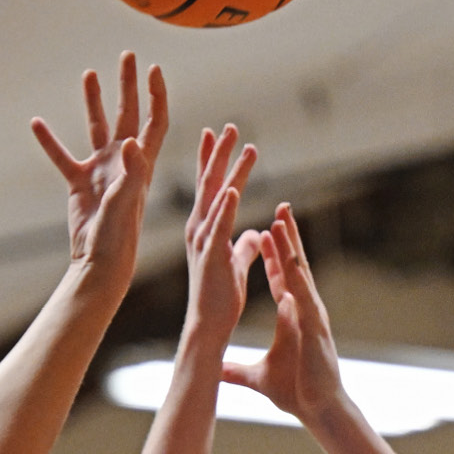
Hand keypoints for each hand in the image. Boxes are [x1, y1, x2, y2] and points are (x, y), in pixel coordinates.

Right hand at [32, 51, 167, 286]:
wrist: (99, 260)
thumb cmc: (119, 235)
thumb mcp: (126, 201)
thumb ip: (130, 171)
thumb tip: (127, 140)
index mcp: (141, 162)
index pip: (155, 120)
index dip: (157, 95)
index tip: (154, 69)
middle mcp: (123, 161)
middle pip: (129, 114)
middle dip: (129, 85)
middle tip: (127, 56)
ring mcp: (101, 170)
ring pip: (98, 127)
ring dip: (95, 101)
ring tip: (90, 73)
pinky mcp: (80, 183)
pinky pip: (62, 157)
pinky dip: (50, 142)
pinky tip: (37, 123)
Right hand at [184, 125, 259, 344]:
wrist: (208, 327)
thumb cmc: (220, 299)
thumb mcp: (235, 264)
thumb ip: (243, 246)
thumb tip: (254, 234)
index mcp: (204, 231)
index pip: (209, 189)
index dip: (212, 161)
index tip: (217, 134)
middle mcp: (199, 232)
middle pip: (209, 185)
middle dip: (218, 155)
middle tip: (229, 127)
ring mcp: (204, 243)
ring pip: (218, 199)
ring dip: (229, 170)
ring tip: (240, 144)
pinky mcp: (213, 258)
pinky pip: (220, 229)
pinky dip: (226, 208)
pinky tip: (234, 189)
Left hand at [222, 205, 342, 423]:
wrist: (317, 408)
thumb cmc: (294, 391)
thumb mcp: (256, 377)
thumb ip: (235, 371)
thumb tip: (214, 371)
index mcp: (290, 315)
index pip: (281, 277)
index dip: (272, 254)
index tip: (261, 231)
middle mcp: (303, 309)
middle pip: (294, 266)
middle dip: (286, 238)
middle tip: (279, 207)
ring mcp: (312, 317)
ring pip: (301, 274)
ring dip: (291, 248)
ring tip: (282, 221)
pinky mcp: (316, 330)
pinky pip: (306, 301)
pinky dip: (299, 282)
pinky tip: (293, 265)